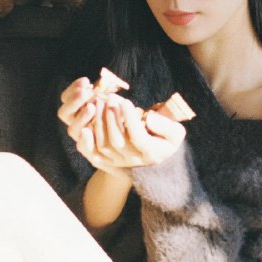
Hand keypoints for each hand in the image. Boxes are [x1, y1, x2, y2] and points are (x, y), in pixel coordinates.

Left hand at [58, 78, 185, 172]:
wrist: (156, 158)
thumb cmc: (166, 140)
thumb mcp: (176, 133)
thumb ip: (166, 126)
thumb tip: (148, 119)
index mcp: (151, 152)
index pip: (138, 137)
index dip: (130, 119)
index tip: (126, 101)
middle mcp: (133, 160)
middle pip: (118, 141)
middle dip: (111, 118)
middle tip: (109, 99)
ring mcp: (119, 162)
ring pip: (104, 146)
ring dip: (99, 123)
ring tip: (99, 103)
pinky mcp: (108, 162)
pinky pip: (94, 154)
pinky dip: (87, 142)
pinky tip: (85, 125)